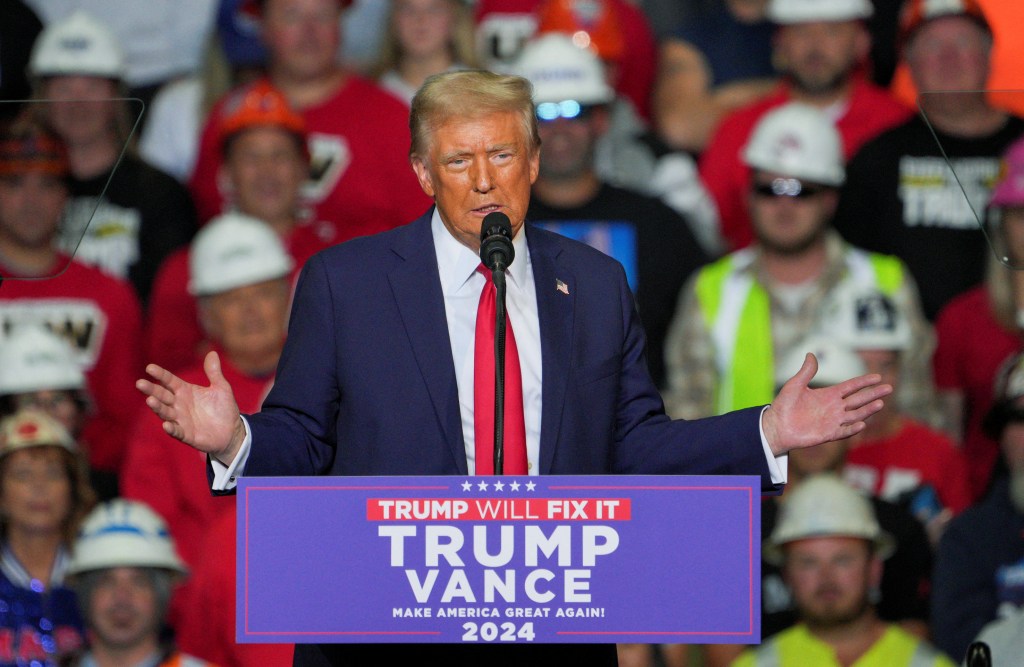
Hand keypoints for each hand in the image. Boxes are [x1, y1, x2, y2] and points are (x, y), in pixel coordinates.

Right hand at [135, 351, 245, 463]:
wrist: (232, 431)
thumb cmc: (224, 408)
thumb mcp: (221, 388)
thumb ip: (214, 372)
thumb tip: (212, 352)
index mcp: (185, 391)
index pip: (169, 381)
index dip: (160, 374)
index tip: (150, 368)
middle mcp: (179, 404)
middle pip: (162, 395)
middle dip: (151, 389)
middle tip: (140, 383)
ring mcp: (181, 420)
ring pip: (165, 412)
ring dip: (157, 407)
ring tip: (150, 400)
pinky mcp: (186, 434)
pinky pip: (177, 431)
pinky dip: (171, 428)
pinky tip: (166, 425)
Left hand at [762, 353, 891, 455]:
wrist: (776, 426)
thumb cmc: (783, 406)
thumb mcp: (795, 385)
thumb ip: (806, 372)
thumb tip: (810, 353)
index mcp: (828, 395)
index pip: (851, 387)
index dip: (864, 382)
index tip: (878, 377)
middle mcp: (834, 408)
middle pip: (858, 400)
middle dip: (873, 394)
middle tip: (889, 388)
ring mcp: (833, 421)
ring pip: (855, 415)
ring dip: (868, 410)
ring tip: (881, 403)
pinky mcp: (828, 434)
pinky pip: (843, 431)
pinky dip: (852, 428)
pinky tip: (862, 423)